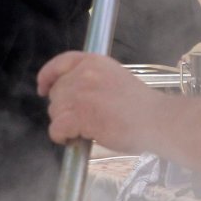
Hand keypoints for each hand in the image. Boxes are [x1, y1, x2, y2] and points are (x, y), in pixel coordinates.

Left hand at [38, 52, 169, 152]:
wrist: (157, 120)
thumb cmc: (142, 107)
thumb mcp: (115, 79)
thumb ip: (93, 81)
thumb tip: (71, 97)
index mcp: (95, 61)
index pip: (61, 62)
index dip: (47, 76)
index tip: (43, 88)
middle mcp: (85, 74)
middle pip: (56, 92)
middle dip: (63, 108)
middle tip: (79, 121)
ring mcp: (81, 94)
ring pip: (55, 111)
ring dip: (64, 123)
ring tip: (82, 131)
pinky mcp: (80, 115)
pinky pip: (57, 128)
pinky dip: (61, 136)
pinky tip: (74, 139)